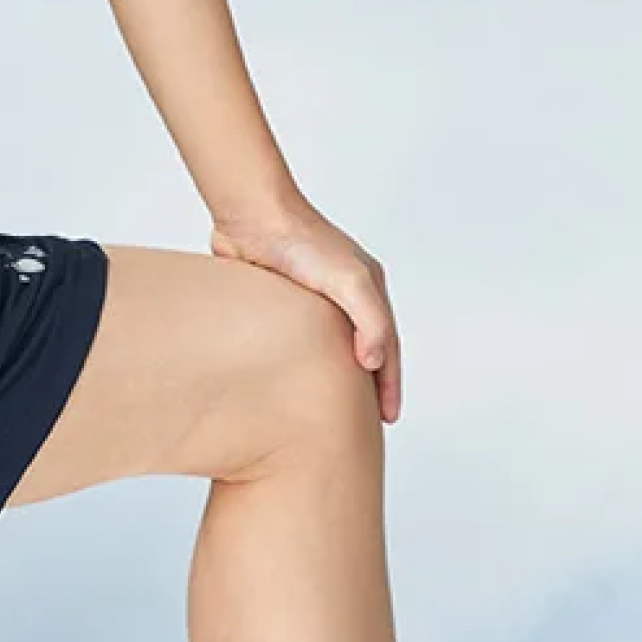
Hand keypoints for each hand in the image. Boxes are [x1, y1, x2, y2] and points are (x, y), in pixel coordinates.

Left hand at [212, 195, 402, 423]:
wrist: (251, 218)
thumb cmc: (301, 243)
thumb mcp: (349, 280)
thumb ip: (370, 320)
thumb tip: (373, 361)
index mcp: (368, 289)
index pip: (387, 345)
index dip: (390, 383)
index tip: (389, 417)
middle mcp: (345, 295)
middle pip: (366, 349)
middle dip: (371, 386)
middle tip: (369, 423)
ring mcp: (315, 301)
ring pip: (334, 349)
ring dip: (341, 378)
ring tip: (338, 411)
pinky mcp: (284, 306)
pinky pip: (303, 344)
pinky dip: (310, 367)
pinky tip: (299, 386)